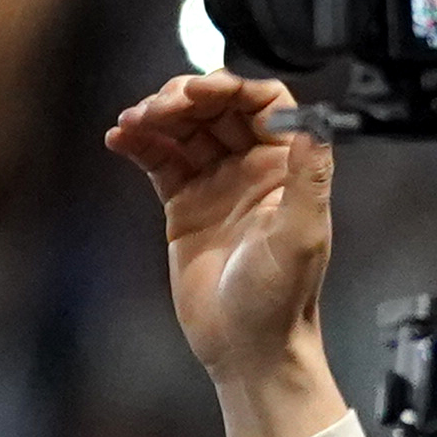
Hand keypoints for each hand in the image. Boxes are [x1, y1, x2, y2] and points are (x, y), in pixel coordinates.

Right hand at [106, 72, 340, 436]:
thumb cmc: (281, 300)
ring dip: (157, 117)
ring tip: (133, 121)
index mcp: (286, 168)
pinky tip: (120, 139)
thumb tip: (316, 122)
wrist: (247, 348)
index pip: (262, 104)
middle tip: (158, 106)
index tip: (199, 91)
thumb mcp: (301, 235)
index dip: (230, 88)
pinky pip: (160, 162)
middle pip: (217, 109)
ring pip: (184, 130)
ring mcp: (216, 185)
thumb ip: (309, 176)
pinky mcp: (185, 206)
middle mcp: (252, 169)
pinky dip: (139, 145)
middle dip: (185, 98)